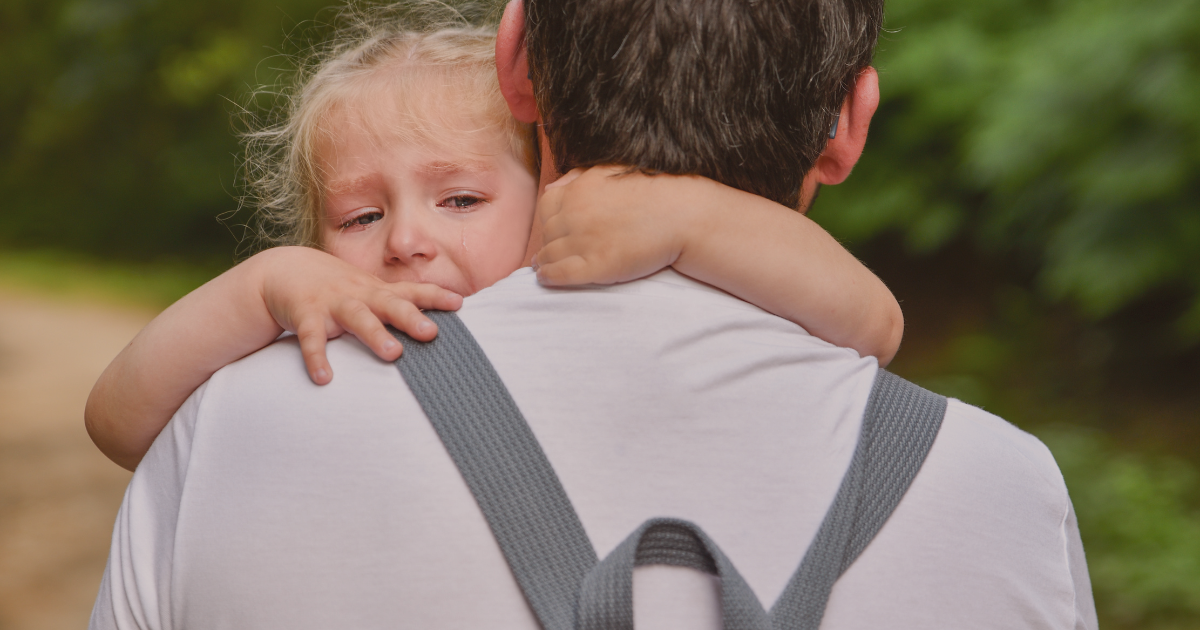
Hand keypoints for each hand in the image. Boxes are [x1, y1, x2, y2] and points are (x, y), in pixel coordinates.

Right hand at [254, 247, 462, 383]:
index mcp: (377, 291)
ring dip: (375, 335)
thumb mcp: (368, 291)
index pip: (411, 291)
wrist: (284, 270)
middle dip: (410, 317)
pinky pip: (311, 338)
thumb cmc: (338, 287)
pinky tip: (324, 378)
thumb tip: (436, 324)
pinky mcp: (306, 316)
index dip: (434, 296)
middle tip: (431, 333)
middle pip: (389, 304)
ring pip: (357, 318)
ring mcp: (332, 304)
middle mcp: (359, 295)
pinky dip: (316, 357)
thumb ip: (398, 304)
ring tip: (393, 354)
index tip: (459, 304)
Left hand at [533, 167, 709, 285]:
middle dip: (548, 242)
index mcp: (578, 191)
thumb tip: (552, 186)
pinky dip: (549, 277)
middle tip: (551, 252)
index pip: (546, 207)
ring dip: (544, 262)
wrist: (684, 216)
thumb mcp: (611, 173)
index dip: (548, 220)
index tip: (555, 230)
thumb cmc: (654, 192)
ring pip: (548, 255)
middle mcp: (575, 214)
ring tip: (543, 267)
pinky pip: (560, 274)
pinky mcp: (595, 266)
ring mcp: (583, 241)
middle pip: (547, 233)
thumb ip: (579, 178)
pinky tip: (547, 279)